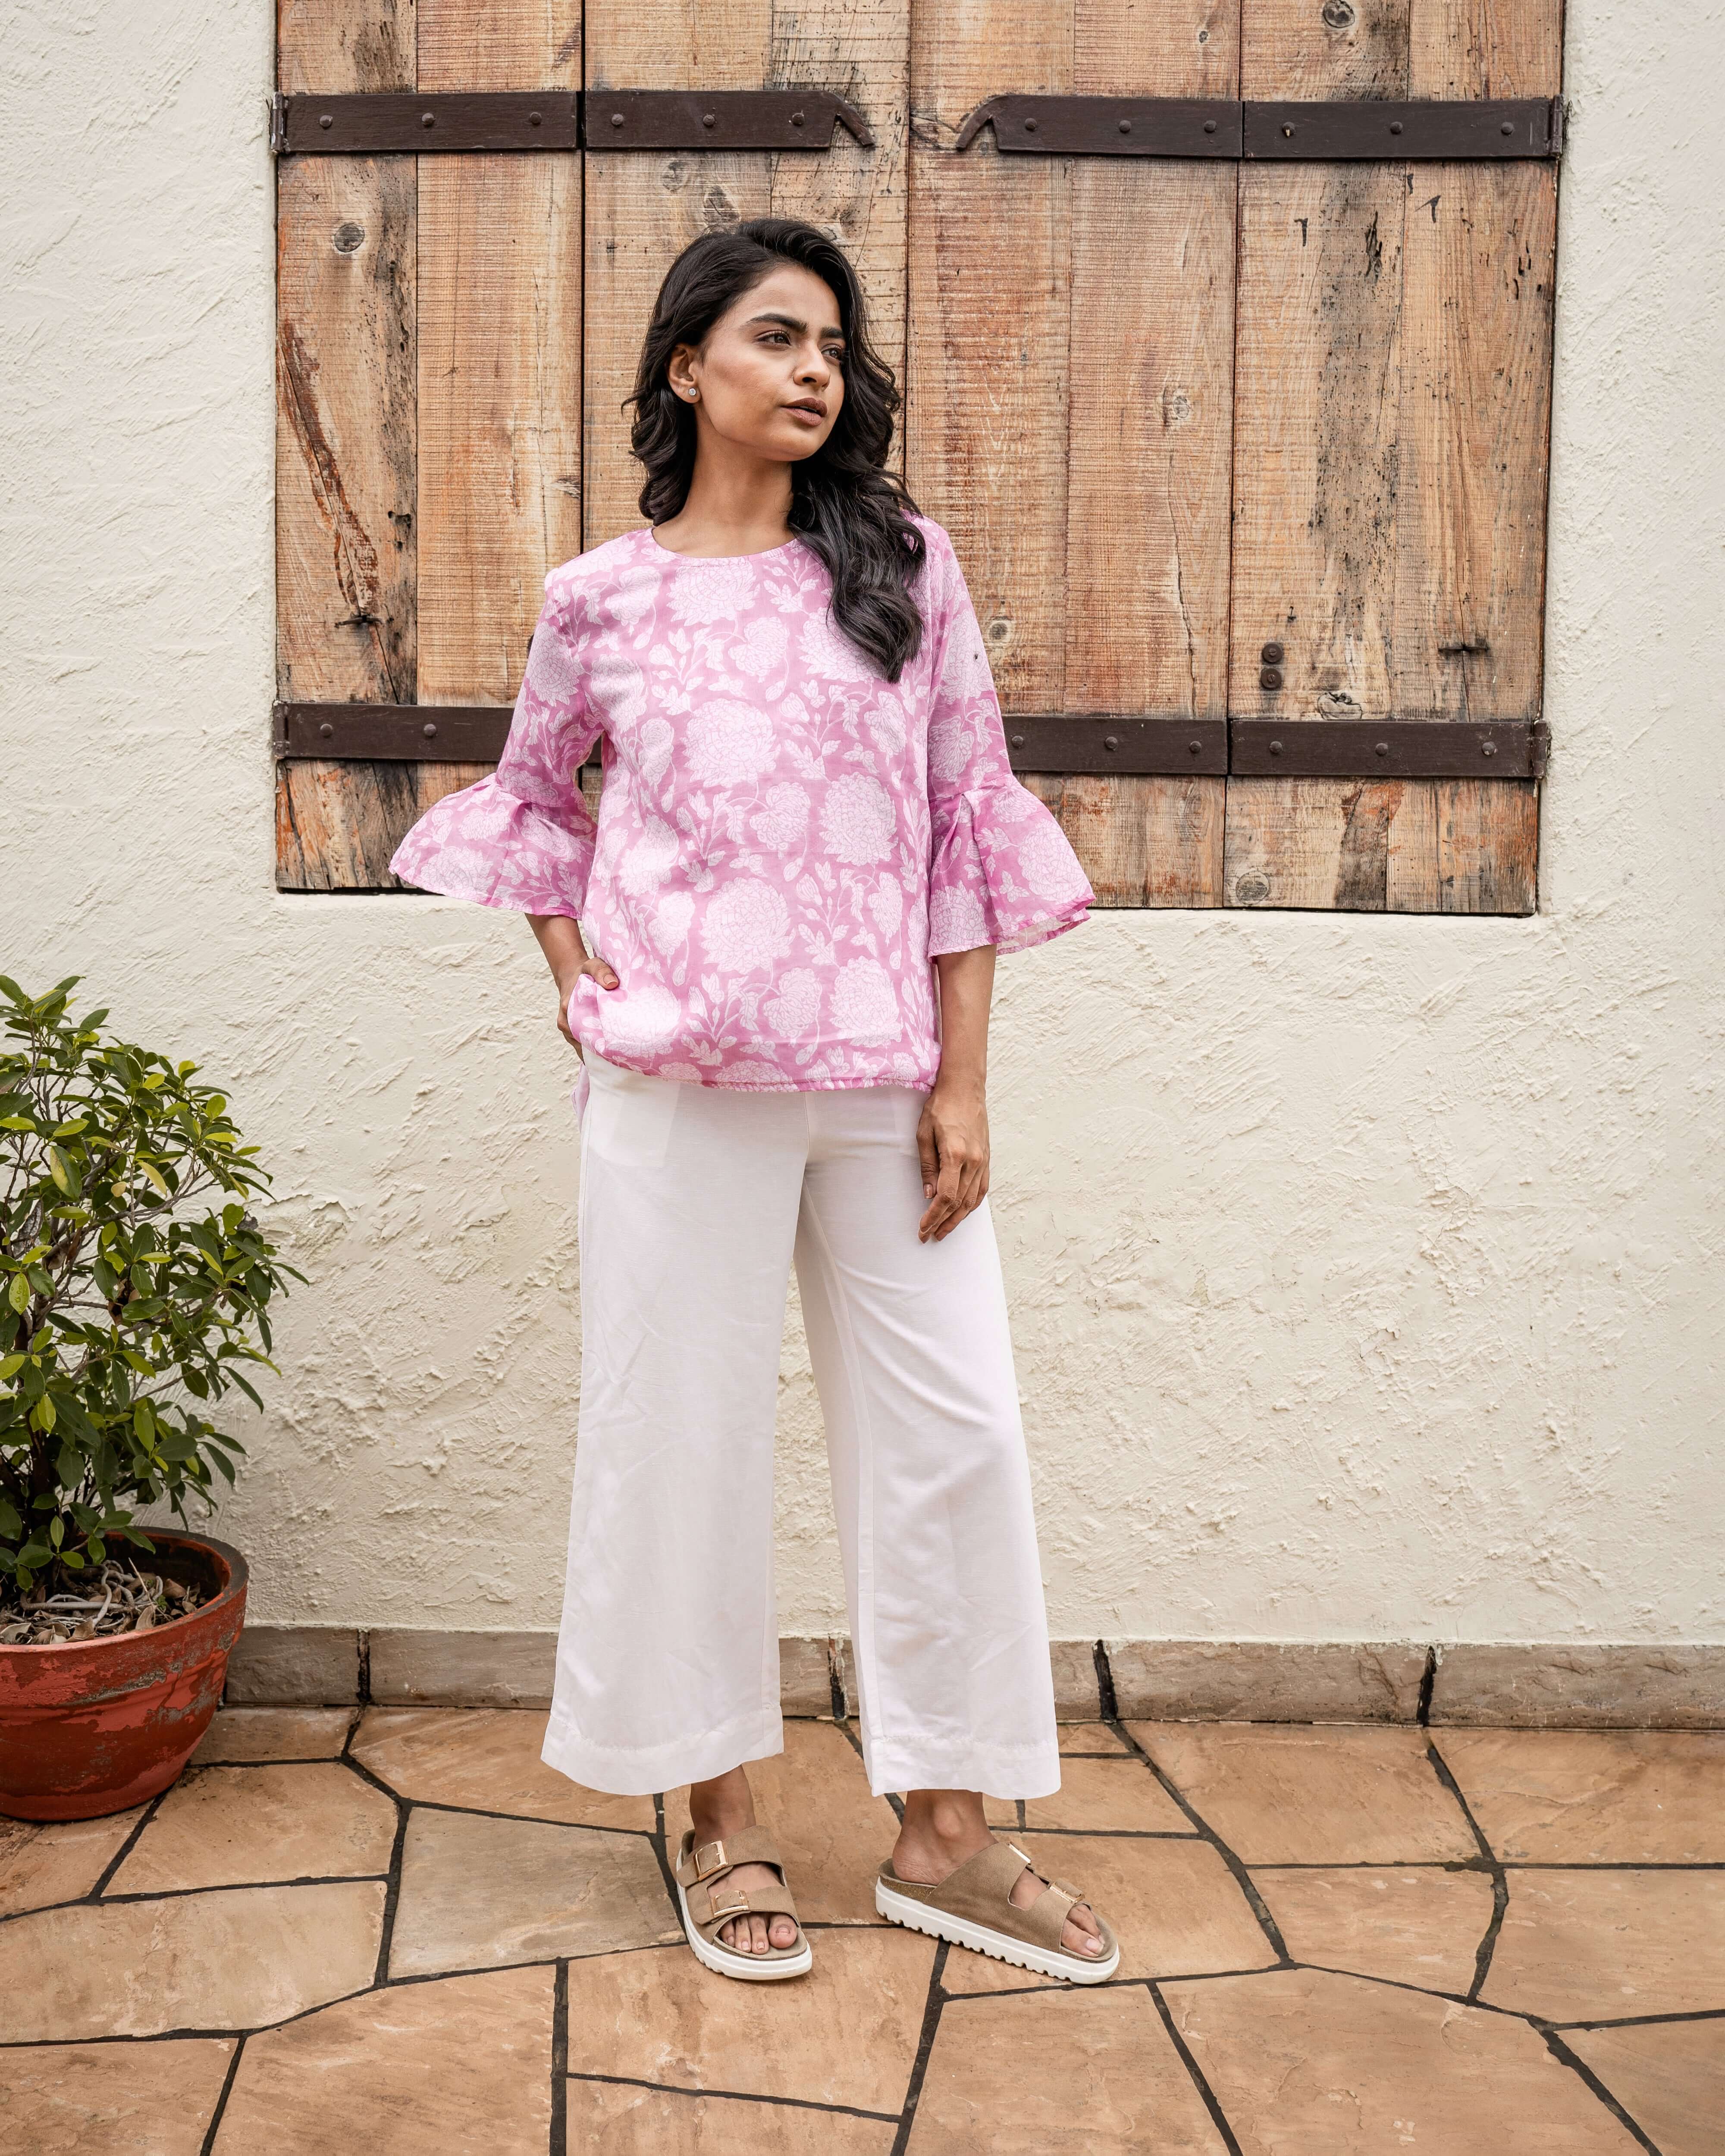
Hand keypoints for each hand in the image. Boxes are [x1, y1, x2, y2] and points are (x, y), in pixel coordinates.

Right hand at [555, 953, 617, 1054]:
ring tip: (618, 1060)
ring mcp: (569, 1029)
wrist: (571, 974)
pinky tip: (610, 1057)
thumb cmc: (583, 971)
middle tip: (622, 1059)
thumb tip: (612, 984)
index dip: (600, 1044)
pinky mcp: (574, 1031)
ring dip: (599, 1052)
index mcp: (568, 1009)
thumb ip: (602, 971)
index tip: (616, 1051)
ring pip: (584, 1047)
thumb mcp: (592, 965)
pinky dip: (595, 1050)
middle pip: (585, 1044)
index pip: (584, 1034)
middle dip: (601, 1052)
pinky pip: (584, 1045)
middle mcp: (566, 1023)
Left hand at [916, 1079, 988, 1241]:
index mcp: (956, 1154)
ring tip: (944, 1230)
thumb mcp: (923, 1134)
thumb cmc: (940, 1107)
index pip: (946, 1196)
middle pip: (959, 1202)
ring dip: (958, 1218)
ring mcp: (983, 1160)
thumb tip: (929, 1195)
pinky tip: (963, 1212)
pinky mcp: (986, 1158)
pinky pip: (982, 1188)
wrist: (964, 1088)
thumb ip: (927, 1167)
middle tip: (929, 1236)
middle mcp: (974, 1161)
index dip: (934, 1216)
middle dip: (943, 1222)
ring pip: (973, 1199)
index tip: (923, 1228)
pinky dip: (972, 1204)